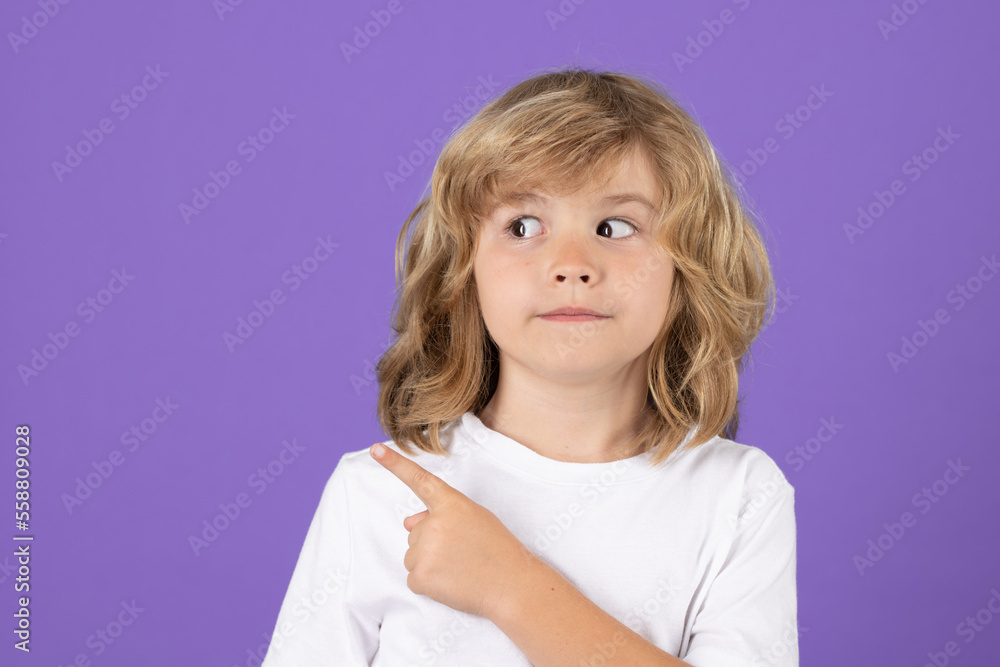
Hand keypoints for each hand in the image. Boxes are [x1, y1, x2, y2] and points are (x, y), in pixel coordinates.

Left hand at [370, 442, 536, 620]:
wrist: (512, 585)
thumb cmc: (497, 550)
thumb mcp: (475, 520)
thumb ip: (441, 515)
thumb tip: (407, 523)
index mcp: (451, 504)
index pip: (419, 480)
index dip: (395, 464)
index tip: (374, 450)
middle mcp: (434, 523)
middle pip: (416, 533)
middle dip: (433, 544)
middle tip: (463, 554)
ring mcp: (425, 550)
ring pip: (413, 556)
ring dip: (430, 564)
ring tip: (460, 569)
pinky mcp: (420, 576)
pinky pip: (414, 578)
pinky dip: (429, 584)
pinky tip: (452, 583)